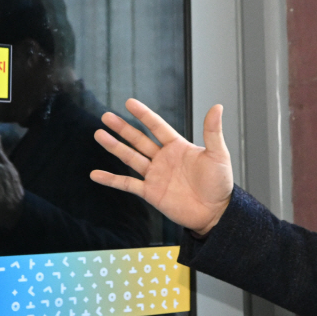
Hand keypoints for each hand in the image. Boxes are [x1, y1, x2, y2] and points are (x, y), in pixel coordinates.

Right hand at [91, 99, 233, 235]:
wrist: (216, 212)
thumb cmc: (220, 183)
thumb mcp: (218, 154)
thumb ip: (212, 131)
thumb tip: (217, 106)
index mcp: (178, 147)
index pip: (157, 126)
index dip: (143, 115)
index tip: (129, 103)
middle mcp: (163, 159)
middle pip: (138, 139)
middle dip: (122, 128)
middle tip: (106, 117)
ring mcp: (155, 175)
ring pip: (130, 157)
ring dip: (114, 147)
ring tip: (99, 134)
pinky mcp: (150, 192)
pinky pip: (127, 184)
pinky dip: (111, 180)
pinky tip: (96, 174)